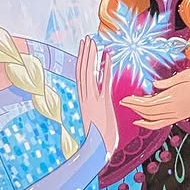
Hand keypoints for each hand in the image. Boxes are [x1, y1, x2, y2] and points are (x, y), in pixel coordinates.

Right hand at [76, 37, 117, 156]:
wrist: (97, 150)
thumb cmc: (99, 139)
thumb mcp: (97, 120)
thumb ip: (96, 110)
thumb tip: (98, 107)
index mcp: (84, 100)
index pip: (81, 76)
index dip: (82, 61)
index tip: (84, 49)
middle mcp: (86, 97)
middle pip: (83, 71)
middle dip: (85, 54)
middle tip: (87, 39)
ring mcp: (93, 99)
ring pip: (89, 74)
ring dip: (91, 57)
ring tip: (92, 42)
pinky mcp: (103, 103)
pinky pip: (104, 82)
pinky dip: (105, 69)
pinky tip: (107, 57)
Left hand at [121, 68, 189, 128]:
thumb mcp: (186, 75)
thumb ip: (169, 82)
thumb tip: (154, 86)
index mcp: (175, 97)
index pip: (149, 103)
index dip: (134, 102)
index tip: (124, 99)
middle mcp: (175, 108)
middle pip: (149, 112)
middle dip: (135, 108)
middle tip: (124, 102)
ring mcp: (179, 114)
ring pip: (155, 119)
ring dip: (141, 116)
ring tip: (132, 109)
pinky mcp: (183, 116)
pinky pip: (163, 123)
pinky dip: (151, 124)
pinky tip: (142, 122)